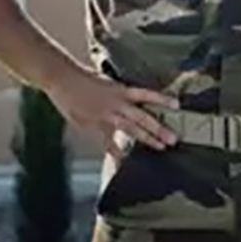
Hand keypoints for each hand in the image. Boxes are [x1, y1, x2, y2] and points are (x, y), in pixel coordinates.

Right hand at [45, 62, 178, 155]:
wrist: (64, 80)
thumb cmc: (83, 78)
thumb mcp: (105, 82)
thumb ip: (117, 94)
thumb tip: (128, 101)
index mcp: (120, 89)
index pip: (146, 94)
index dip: (161, 99)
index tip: (177, 104)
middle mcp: (117, 103)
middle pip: (142, 117)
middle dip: (159, 128)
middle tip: (173, 138)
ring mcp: (107, 116)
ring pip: (131, 129)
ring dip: (147, 139)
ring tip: (161, 147)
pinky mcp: (95, 126)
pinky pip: (108, 143)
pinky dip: (116, 153)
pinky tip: (123, 162)